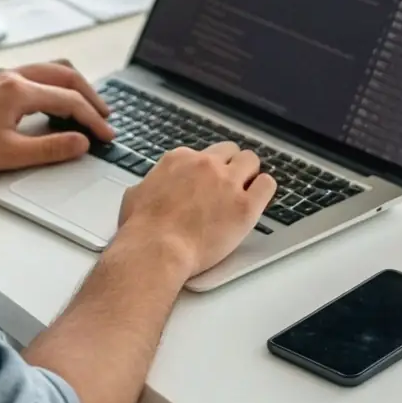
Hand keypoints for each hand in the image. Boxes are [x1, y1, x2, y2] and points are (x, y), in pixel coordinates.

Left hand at [0, 62, 111, 172]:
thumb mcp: (8, 154)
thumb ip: (50, 149)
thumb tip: (81, 143)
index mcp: (20, 90)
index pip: (70, 101)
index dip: (93, 120)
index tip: (107, 136)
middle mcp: (14, 75)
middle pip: (67, 76)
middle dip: (91, 96)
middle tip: (105, 118)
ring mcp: (3, 74)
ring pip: (52, 68)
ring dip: (74, 85)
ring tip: (86, 105)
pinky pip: (36, 71)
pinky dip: (56, 83)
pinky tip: (53, 101)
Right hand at [116, 142, 276, 277]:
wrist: (156, 250)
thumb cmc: (142, 230)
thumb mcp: (135, 195)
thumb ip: (150, 185)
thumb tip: (148, 189)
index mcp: (180, 159)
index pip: (204, 154)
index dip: (207, 171)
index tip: (207, 184)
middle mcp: (206, 165)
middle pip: (230, 152)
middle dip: (231, 166)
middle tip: (229, 186)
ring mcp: (227, 183)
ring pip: (251, 161)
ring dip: (249, 174)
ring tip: (245, 192)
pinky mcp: (245, 205)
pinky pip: (267, 184)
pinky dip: (263, 190)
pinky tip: (257, 200)